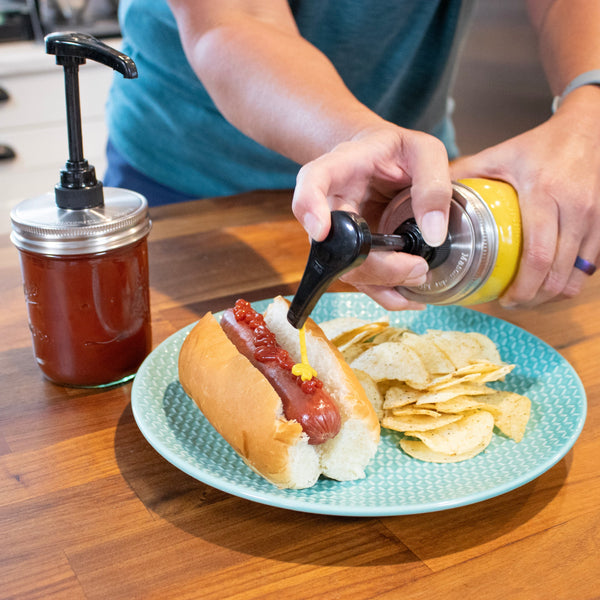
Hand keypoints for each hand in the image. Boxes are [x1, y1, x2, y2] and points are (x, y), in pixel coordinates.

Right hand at [292, 124, 452, 309]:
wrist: (383, 160)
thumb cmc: (400, 151)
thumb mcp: (425, 152)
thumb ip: (433, 185)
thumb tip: (434, 236)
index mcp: (339, 167)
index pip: (311, 181)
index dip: (309, 207)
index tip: (320, 230)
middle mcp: (330, 204)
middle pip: (331, 243)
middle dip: (372, 264)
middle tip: (417, 266)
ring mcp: (338, 234)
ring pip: (345, 269)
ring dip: (382, 282)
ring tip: (420, 276)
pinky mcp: (353, 253)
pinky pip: (360, 280)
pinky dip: (385, 294)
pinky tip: (410, 297)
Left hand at [451, 87, 599, 307]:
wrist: (587, 129)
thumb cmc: (540, 144)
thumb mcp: (499, 154)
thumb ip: (465, 172)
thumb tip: (431, 195)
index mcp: (545, 194)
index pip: (537, 256)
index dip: (522, 287)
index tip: (504, 299)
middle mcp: (575, 210)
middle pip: (558, 275)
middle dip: (533, 299)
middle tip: (511, 303)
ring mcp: (595, 220)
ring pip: (578, 277)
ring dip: (552, 295)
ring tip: (528, 297)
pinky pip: (590, 268)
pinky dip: (568, 281)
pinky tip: (548, 282)